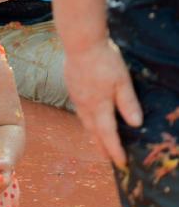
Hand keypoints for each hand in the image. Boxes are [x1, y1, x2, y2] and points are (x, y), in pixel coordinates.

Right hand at [65, 40, 141, 167]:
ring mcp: (76, 96)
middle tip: (107, 158)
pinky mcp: (72, 87)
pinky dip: (86, 118)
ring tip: (97, 140)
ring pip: (84, 120)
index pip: (107, 133)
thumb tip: (135, 124)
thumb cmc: (105, 60)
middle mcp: (85, 105)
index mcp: (99, 105)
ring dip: (92, 133)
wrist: (81, 43)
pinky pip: (79, 109)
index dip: (114, 149)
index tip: (121, 163)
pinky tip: (88, 114)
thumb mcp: (122, 81)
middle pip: (92, 131)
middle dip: (100, 146)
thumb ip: (127, 103)